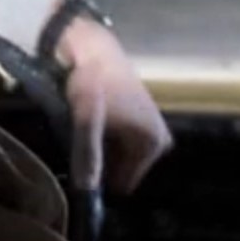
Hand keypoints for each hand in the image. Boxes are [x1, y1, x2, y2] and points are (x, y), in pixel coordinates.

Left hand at [55, 18, 171, 193]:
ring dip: (100, 150)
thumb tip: (87, 192)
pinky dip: (105, 139)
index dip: (99, 179)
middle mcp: (160, 141)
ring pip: (119, 157)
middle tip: (79, 143)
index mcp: (152, 144)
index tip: (80, 163)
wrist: (93, 48)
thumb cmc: (92, 83)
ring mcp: (153, 130)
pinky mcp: (143, 120)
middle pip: (121, 171)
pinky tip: (92, 124)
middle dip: (100, 163)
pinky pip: (121, 144)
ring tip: (84, 132)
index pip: (123, 184)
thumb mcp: (87, 121)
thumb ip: (88, 156)